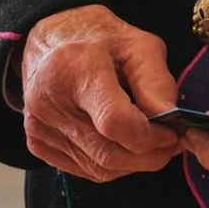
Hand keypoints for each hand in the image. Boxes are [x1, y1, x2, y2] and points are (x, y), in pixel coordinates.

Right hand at [19, 5, 181, 180]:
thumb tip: (172, 121)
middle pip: (107, 153)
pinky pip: (83, 170)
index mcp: (75, 67)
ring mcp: (38, 124)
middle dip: (147, 157)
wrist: (50, 37)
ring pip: (97, 168)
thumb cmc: (97, 37)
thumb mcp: (137, 44)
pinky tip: (120, 144)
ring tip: (148, 144)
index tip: (171, 133)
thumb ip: (157, 82)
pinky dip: (109, 165)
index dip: (149, 137)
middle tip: (168, 146)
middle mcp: (50, 100)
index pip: (114, 122)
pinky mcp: (36, 141)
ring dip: (131, 164)